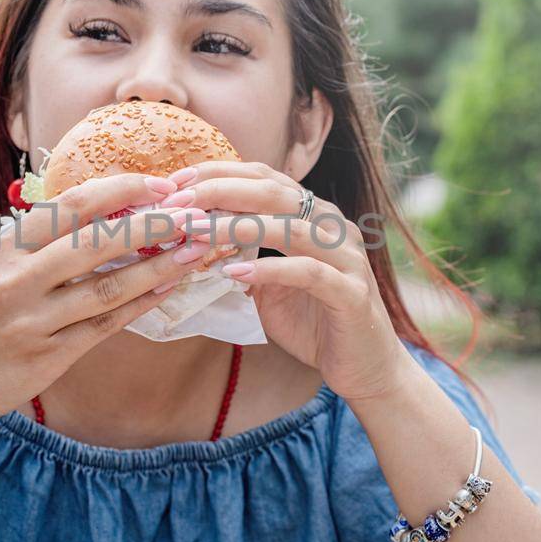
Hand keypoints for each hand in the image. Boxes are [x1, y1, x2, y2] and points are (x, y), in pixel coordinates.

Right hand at [0, 172, 235, 436]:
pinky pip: (104, 327)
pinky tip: (168, 291)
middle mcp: (18, 281)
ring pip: (110, 288)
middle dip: (154, 224)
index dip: (122, 191)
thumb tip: (96, 210)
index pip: (73, 206)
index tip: (160, 184)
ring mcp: (33, 322)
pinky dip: (139, 306)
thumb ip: (35, 243)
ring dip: (160, 267)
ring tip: (197, 251)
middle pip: (99, 243)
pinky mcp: (47, 358)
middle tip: (196, 213)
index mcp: (5, 248)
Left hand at [160, 160, 411, 404]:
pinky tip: (234, 275)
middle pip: (273, 192)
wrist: (364, 366)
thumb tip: (196, 239)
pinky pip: (309, 273)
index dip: (219, 174)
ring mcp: (346, 257)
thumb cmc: (314, 322)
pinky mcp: (352, 293)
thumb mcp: (270, 285)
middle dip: (221, 192)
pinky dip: (270, 270)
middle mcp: (333, 227)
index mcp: (313, 216)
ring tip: (197, 232)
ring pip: (290, 228)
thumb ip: (244, 258)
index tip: (177, 184)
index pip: (264, 179)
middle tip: (178, 204)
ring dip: (237, 227)